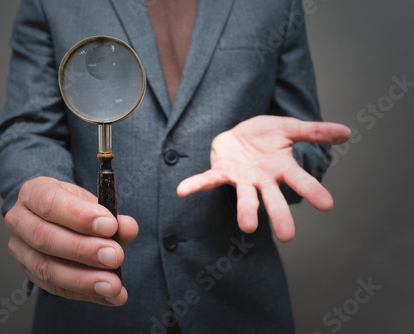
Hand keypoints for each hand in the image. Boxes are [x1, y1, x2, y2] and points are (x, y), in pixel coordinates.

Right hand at [4, 177, 137, 305]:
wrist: (53, 215)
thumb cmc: (73, 205)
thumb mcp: (90, 201)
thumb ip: (110, 214)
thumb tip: (127, 228)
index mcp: (33, 192)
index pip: (50, 203)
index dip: (80, 216)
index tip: (110, 225)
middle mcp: (20, 221)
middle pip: (46, 238)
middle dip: (84, 250)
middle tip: (115, 256)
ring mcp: (21, 251)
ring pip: (48, 269)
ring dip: (84, 280)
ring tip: (113, 285)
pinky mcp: (31, 275)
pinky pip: (57, 289)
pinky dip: (87, 293)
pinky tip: (109, 296)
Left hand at [177, 115, 350, 242]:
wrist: (239, 133)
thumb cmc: (266, 136)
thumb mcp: (290, 128)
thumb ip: (315, 132)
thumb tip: (347, 132)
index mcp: (281, 168)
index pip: (300, 181)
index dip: (312, 191)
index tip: (327, 205)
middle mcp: (262, 179)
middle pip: (273, 199)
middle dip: (279, 215)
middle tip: (288, 236)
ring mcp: (241, 179)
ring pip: (244, 198)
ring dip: (246, 211)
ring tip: (248, 227)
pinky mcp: (221, 172)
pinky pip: (207, 180)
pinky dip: (195, 185)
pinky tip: (181, 191)